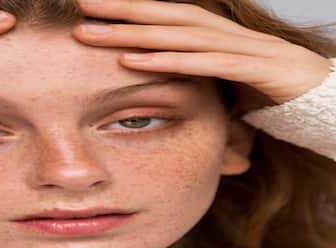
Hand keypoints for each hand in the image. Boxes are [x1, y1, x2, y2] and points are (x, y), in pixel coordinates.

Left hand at [72, 0, 333, 105]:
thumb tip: (159, 80)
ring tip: (93, 33)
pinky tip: (133, 62)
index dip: (129, 8)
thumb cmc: (266, 87)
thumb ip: (192, 74)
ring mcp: (236, 46)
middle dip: (121, 9)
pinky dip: (165, 62)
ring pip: (176, 35)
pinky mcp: (251, 66)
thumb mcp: (221, 78)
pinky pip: (202, 63)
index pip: (165, 15)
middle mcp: (220, 32)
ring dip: (132, 33)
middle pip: (164, 15)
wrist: (321, 94)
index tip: (91, 6)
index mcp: (212, 33)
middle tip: (81, 4)